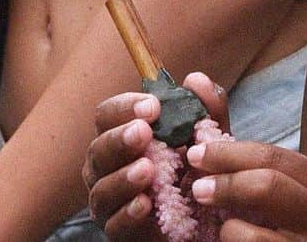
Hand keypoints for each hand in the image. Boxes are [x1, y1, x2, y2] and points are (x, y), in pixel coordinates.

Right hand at [83, 72, 227, 237]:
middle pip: (98, 148)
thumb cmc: (196, 172)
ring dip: (123, 178)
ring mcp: (108, 202)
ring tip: (147, 170)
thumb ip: (206, 110)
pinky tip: (145, 204)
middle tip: (144, 133)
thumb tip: (195, 79)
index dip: (125, 106)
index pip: (107, 115)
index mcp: (120, 136)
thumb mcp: (208, 139)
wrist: (205, 222)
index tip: (154, 107)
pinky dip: (127, 213)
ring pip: (102, 188)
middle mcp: (105, 167)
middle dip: (120, 139)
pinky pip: (114, 224)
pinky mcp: (117, 232)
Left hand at [185, 139, 306, 240]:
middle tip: (195, 186)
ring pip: (254, 234)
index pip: (273, 157)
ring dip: (229, 228)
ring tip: (222, 226)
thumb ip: (251, 149)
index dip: (228, 152)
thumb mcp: (301, 186)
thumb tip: (197, 81)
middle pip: (266, 186)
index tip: (196, 151)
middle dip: (224, 182)